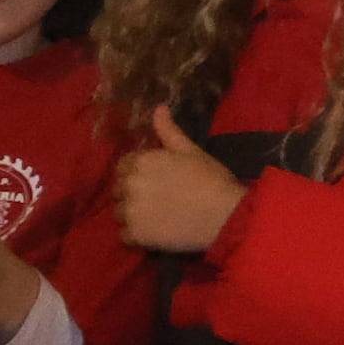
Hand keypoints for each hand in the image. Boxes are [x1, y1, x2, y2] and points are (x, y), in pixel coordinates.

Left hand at [115, 109, 246, 254]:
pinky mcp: (136, 235)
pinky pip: (125, 236)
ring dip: (132, 215)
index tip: (156, 181)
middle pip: (118, 190)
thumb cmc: (211, 179)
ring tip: (155, 219)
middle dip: (132, 194)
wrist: (225, 214)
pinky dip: (136, 236)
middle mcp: (130, 184)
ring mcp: (130, 211)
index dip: (138, 173)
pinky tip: (154, 233)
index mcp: (141, 161)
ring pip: (119, 213)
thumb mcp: (192, 151)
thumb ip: (169, 131)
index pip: (123, 166)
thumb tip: (158, 108)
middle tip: (157, 200)